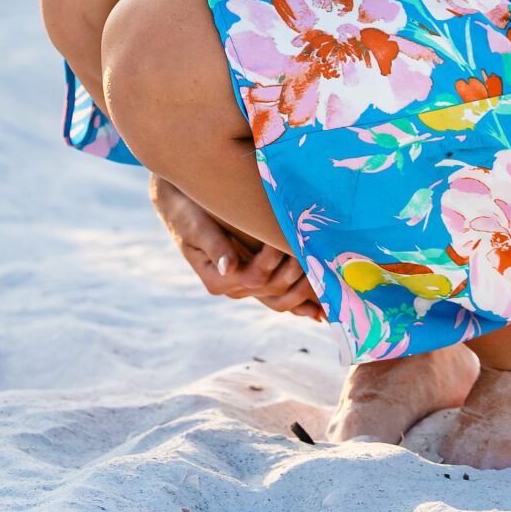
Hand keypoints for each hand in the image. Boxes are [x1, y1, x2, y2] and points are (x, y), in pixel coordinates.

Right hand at [148, 174, 324, 319]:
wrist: (182, 204)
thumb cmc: (187, 210)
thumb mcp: (196, 225)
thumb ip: (215, 245)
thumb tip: (229, 267)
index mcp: (216, 279)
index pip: (254, 278)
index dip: (274, 261)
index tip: (285, 238)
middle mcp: (232, 287)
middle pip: (272, 292)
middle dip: (297, 275)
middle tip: (315, 252)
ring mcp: (245, 285)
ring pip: (280, 299)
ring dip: (305, 292)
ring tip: (328, 276)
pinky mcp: (255, 277)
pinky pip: (280, 296)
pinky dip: (300, 302)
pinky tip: (322, 307)